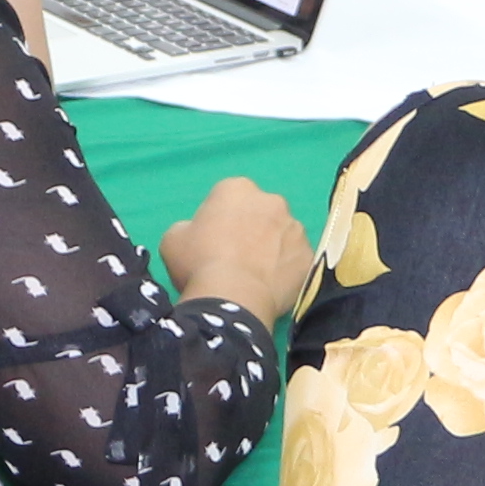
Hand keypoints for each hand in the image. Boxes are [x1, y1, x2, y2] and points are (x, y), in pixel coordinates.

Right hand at [160, 178, 314, 325]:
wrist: (233, 296)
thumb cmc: (198, 262)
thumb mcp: (174, 239)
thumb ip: (190, 227)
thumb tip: (201, 234)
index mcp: (236, 189)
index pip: (229, 197)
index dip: (220, 219)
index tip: (213, 241)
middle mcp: (272, 200)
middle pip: (261, 213)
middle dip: (252, 229)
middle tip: (236, 258)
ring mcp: (296, 228)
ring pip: (282, 236)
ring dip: (272, 249)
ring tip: (255, 276)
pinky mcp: (309, 255)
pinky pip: (296, 261)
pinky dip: (287, 271)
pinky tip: (272, 288)